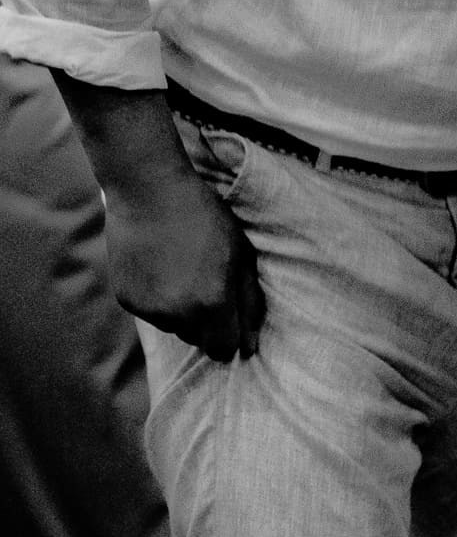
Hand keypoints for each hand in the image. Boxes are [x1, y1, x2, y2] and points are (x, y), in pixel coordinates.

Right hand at [54, 77, 262, 358]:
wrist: (147, 186)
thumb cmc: (202, 215)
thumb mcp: (240, 254)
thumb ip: (249, 302)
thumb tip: (250, 346)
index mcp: (214, 304)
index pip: (224, 350)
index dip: (227, 337)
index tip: (224, 320)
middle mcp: (181, 314)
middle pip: (197, 339)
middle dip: (202, 321)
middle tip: (197, 282)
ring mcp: (151, 309)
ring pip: (172, 326)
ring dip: (176, 309)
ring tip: (174, 269)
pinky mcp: (127, 299)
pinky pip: (148, 312)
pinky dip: (152, 297)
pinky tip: (153, 265)